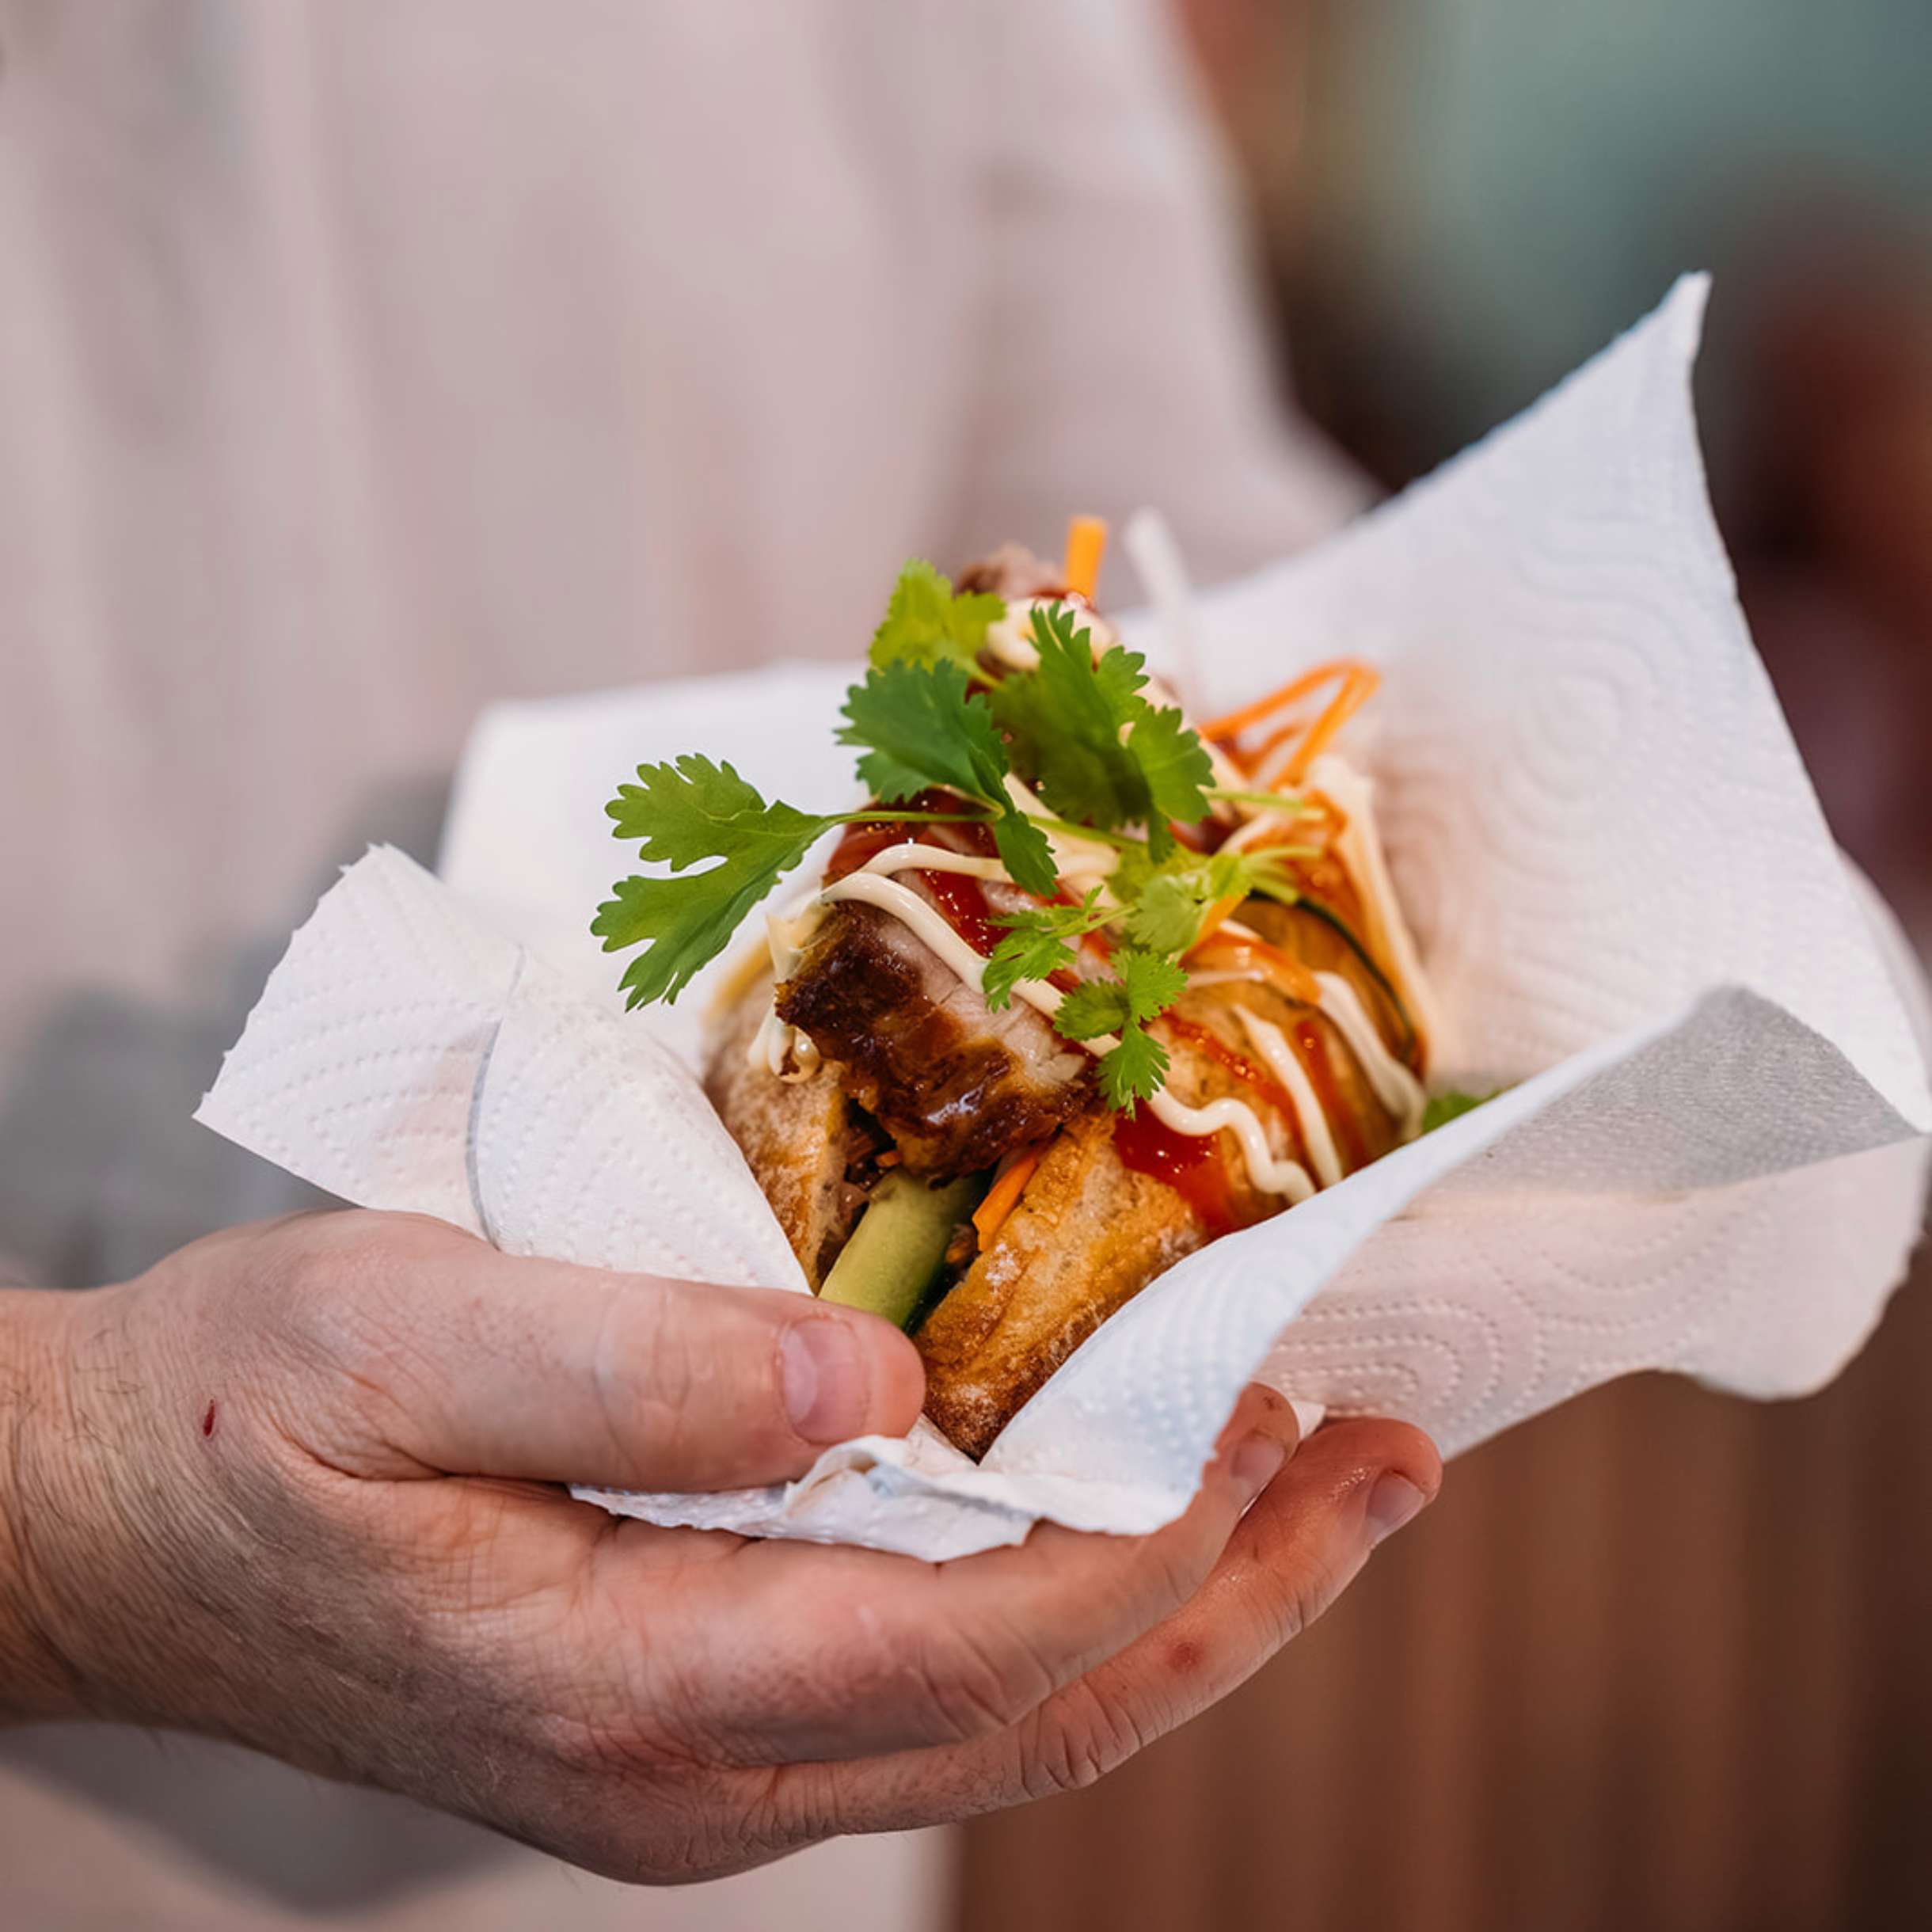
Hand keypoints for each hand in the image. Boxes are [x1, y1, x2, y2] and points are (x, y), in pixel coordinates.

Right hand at [0, 1210, 1438, 1882]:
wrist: (130, 1513)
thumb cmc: (246, 1409)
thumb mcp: (398, 1337)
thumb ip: (629, 1361)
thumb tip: (865, 1379)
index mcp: (627, 1688)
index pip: (954, 1646)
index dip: (1135, 1544)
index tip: (1262, 1414)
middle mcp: (696, 1772)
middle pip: (1032, 1714)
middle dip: (1239, 1597)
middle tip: (1394, 1462)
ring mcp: (708, 1760)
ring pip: (1011, 1716)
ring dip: (1192, 1605)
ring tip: (1340, 1486)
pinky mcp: (708, 1703)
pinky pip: (943, 1677)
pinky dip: (1079, 1597)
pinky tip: (1145, 1512)